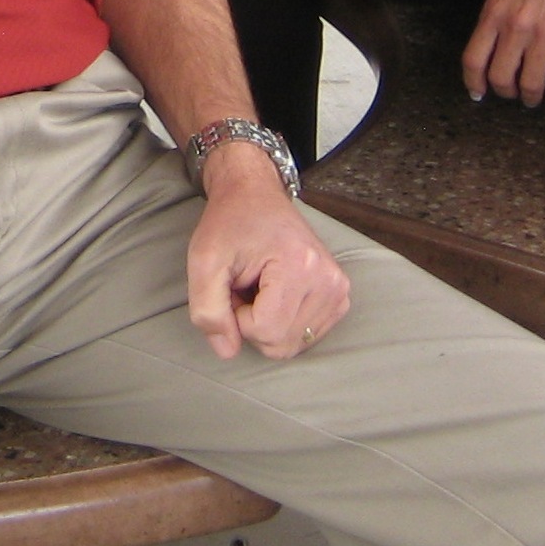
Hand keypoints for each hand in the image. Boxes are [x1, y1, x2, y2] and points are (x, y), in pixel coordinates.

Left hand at [186, 147, 350, 359]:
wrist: (255, 194)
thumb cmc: (230, 223)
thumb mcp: (204, 260)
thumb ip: (208, 310)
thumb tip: (227, 352)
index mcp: (300, 266)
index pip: (264, 330)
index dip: (236, 315)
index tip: (232, 284)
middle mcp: (329, 280)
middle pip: (282, 344)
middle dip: (252, 322)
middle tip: (244, 285)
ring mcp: (339, 289)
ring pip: (294, 344)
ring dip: (268, 323)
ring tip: (259, 286)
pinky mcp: (340, 296)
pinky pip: (307, 336)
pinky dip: (284, 322)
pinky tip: (276, 293)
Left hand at [461, 0, 544, 108]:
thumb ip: (491, 21)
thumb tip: (487, 53)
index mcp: (493, 15)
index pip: (474, 60)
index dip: (474, 82)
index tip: (478, 93)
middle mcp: (515, 29)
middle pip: (500, 77)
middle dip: (504, 92)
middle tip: (510, 92)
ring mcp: (544, 37)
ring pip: (531, 84)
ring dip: (530, 97)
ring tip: (532, 98)